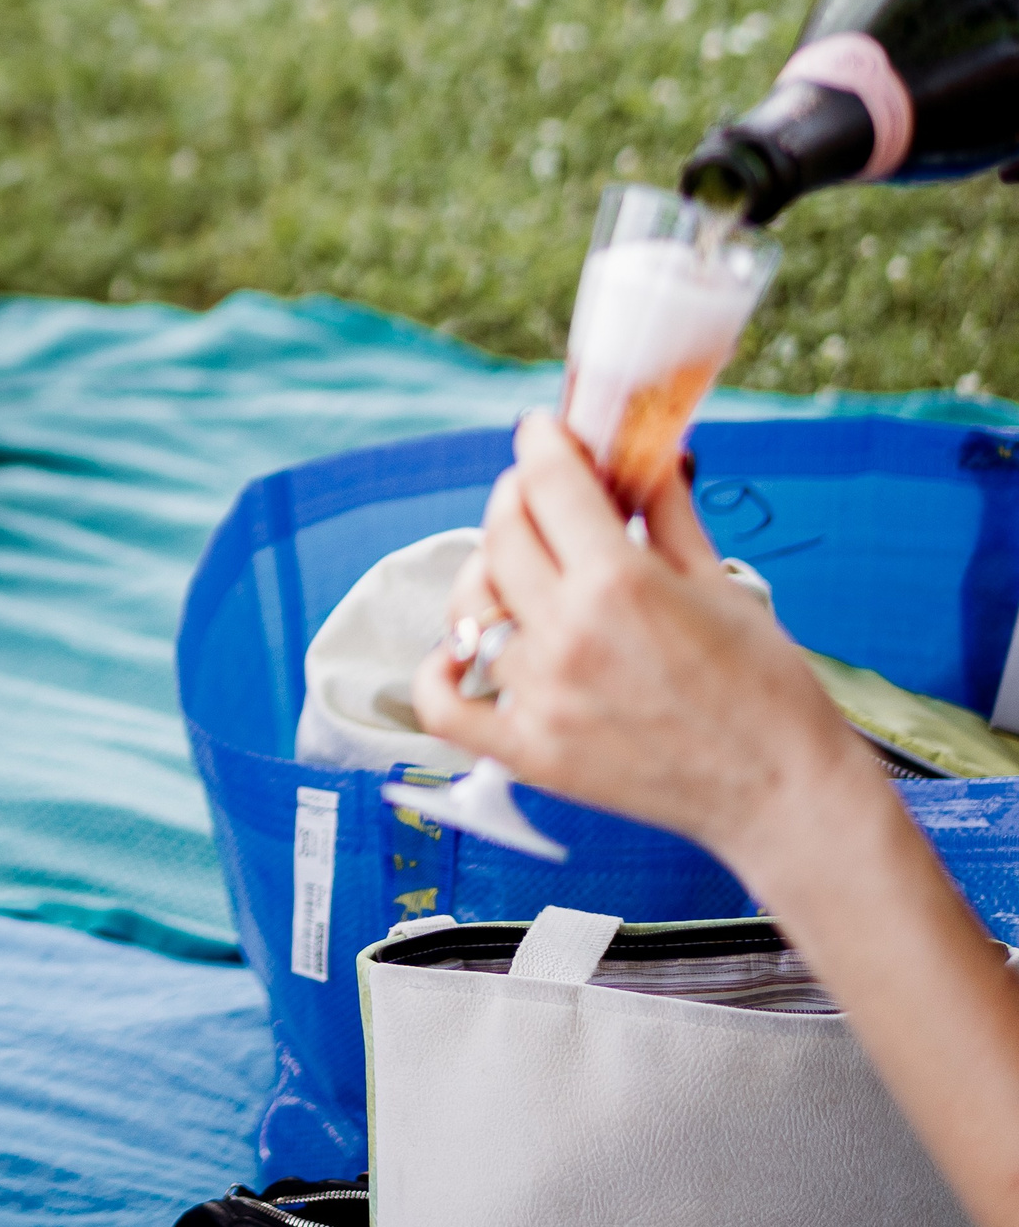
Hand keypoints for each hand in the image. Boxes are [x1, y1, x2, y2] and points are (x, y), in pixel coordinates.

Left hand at [414, 413, 864, 875]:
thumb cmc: (767, 689)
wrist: (786, 794)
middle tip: (540, 492)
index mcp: (620, 582)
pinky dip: (439, 672)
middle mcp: (569, 634)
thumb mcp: (720, 581)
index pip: (549, 482)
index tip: (542, 431)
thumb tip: (642, 453)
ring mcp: (543, 696)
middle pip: (504, 532)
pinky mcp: (532, 752)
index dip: (541, 442)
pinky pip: (445, 705)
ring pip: (474, 604)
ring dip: (491, 573)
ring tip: (519, 569)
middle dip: (518, 495)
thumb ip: (664, 510)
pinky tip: (461, 651)